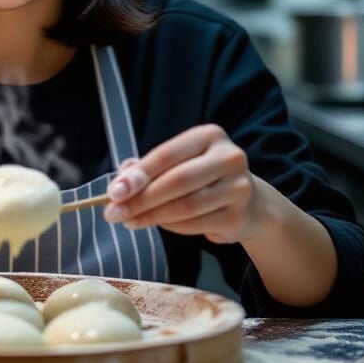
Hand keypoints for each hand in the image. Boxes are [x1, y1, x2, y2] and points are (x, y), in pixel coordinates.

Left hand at [103, 124, 268, 243]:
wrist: (249, 201)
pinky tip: (157, 223)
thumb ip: (150, 168)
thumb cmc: (203, 176)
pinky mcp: (238, 217)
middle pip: (176, 182)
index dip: (138, 174)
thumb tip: (121, 181)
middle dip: (140, 199)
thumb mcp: (179, 162)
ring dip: (151, 216)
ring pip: (185, 207)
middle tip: (114, 213)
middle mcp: (229, 158)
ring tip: (130, 221)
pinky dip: (170, 227)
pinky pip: (194, 225)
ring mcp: (238, 188)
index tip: (114, 192)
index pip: (167, 154)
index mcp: (210, 136)